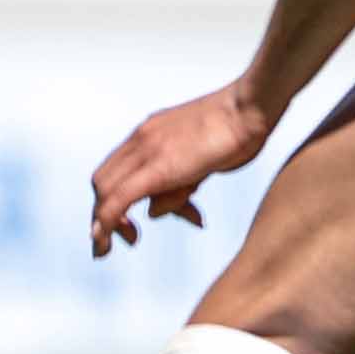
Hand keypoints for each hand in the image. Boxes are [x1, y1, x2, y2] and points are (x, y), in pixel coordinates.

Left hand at [89, 83, 275, 256]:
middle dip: (105, 214)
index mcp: (149, 133)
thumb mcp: (200, 164)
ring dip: (105, 223)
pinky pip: (119, 199)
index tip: (130, 222)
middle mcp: (141, 139)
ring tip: (122, 245)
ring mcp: (146, 149)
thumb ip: (176, 187)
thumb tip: (151, 212)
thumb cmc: (237, 131)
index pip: (115, 169)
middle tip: (129, 237)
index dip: (112, 198)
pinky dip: (107, 223)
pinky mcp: (158, 167)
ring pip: (104, 191)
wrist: (250, 108)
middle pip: (103, 181)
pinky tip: (106, 244)